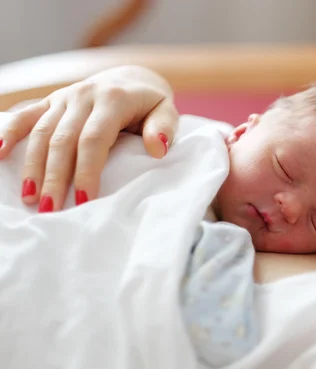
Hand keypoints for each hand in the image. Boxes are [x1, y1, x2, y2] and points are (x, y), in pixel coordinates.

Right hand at [0, 66, 178, 211]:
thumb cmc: (151, 104)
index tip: (83, 202)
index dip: (86, 171)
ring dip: (32, 166)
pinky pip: (25, 115)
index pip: (93, 139)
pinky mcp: (51, 101)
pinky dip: (9, 132)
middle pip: (62, 140)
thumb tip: (158, 149)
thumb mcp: (166, 111)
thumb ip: (163, 128)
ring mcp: (64, 97)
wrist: (131, 78)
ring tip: (29, 198)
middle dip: (55, 177)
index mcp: (112, 99)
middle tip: (51, 210)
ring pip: (41, 132)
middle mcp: (84, 95)